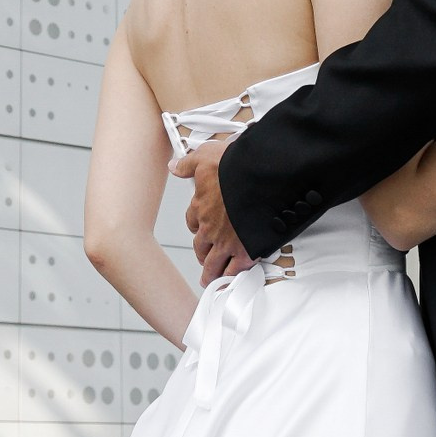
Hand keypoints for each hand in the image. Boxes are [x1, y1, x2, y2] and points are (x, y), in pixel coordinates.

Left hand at [168, 136, 256, 282]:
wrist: (261, 178)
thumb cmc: (237, 166)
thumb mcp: (206, 156)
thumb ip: (189, 163)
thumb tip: (174, 167)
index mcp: (201, 205)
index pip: (192, 220)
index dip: (196, 225)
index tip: (199, 227)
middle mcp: (210, 227)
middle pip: (201, 246)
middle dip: (202, 253)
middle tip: (204, 258)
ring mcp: (226, 241)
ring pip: (213, 263)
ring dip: (211, 272)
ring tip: (211, 278)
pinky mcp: (245, 251)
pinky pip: (235, 270)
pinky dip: (232, 277)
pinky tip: (231, 280)